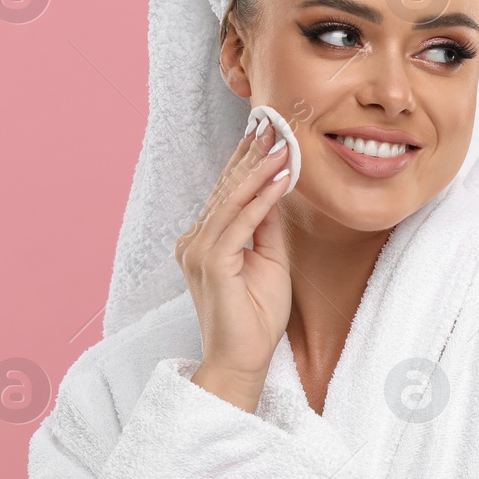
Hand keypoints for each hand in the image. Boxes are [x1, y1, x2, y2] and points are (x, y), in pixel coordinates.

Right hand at [174, 117, 292, 411]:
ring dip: (260, 166)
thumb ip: (266, 225)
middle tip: (272, 119)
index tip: (266, 130)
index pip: (229, 192)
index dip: (247, 160)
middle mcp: (196, 240)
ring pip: (234, 197)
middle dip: (252, 152)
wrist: (241, 359)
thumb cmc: (255, 316)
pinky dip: (263, 195)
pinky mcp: (213, 262)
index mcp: (205, 240)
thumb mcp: (268, 260)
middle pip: (228, 187)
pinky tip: (281, 174)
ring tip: (282, 139)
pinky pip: (242, 220)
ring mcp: (200, 250)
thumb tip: (276, 188)